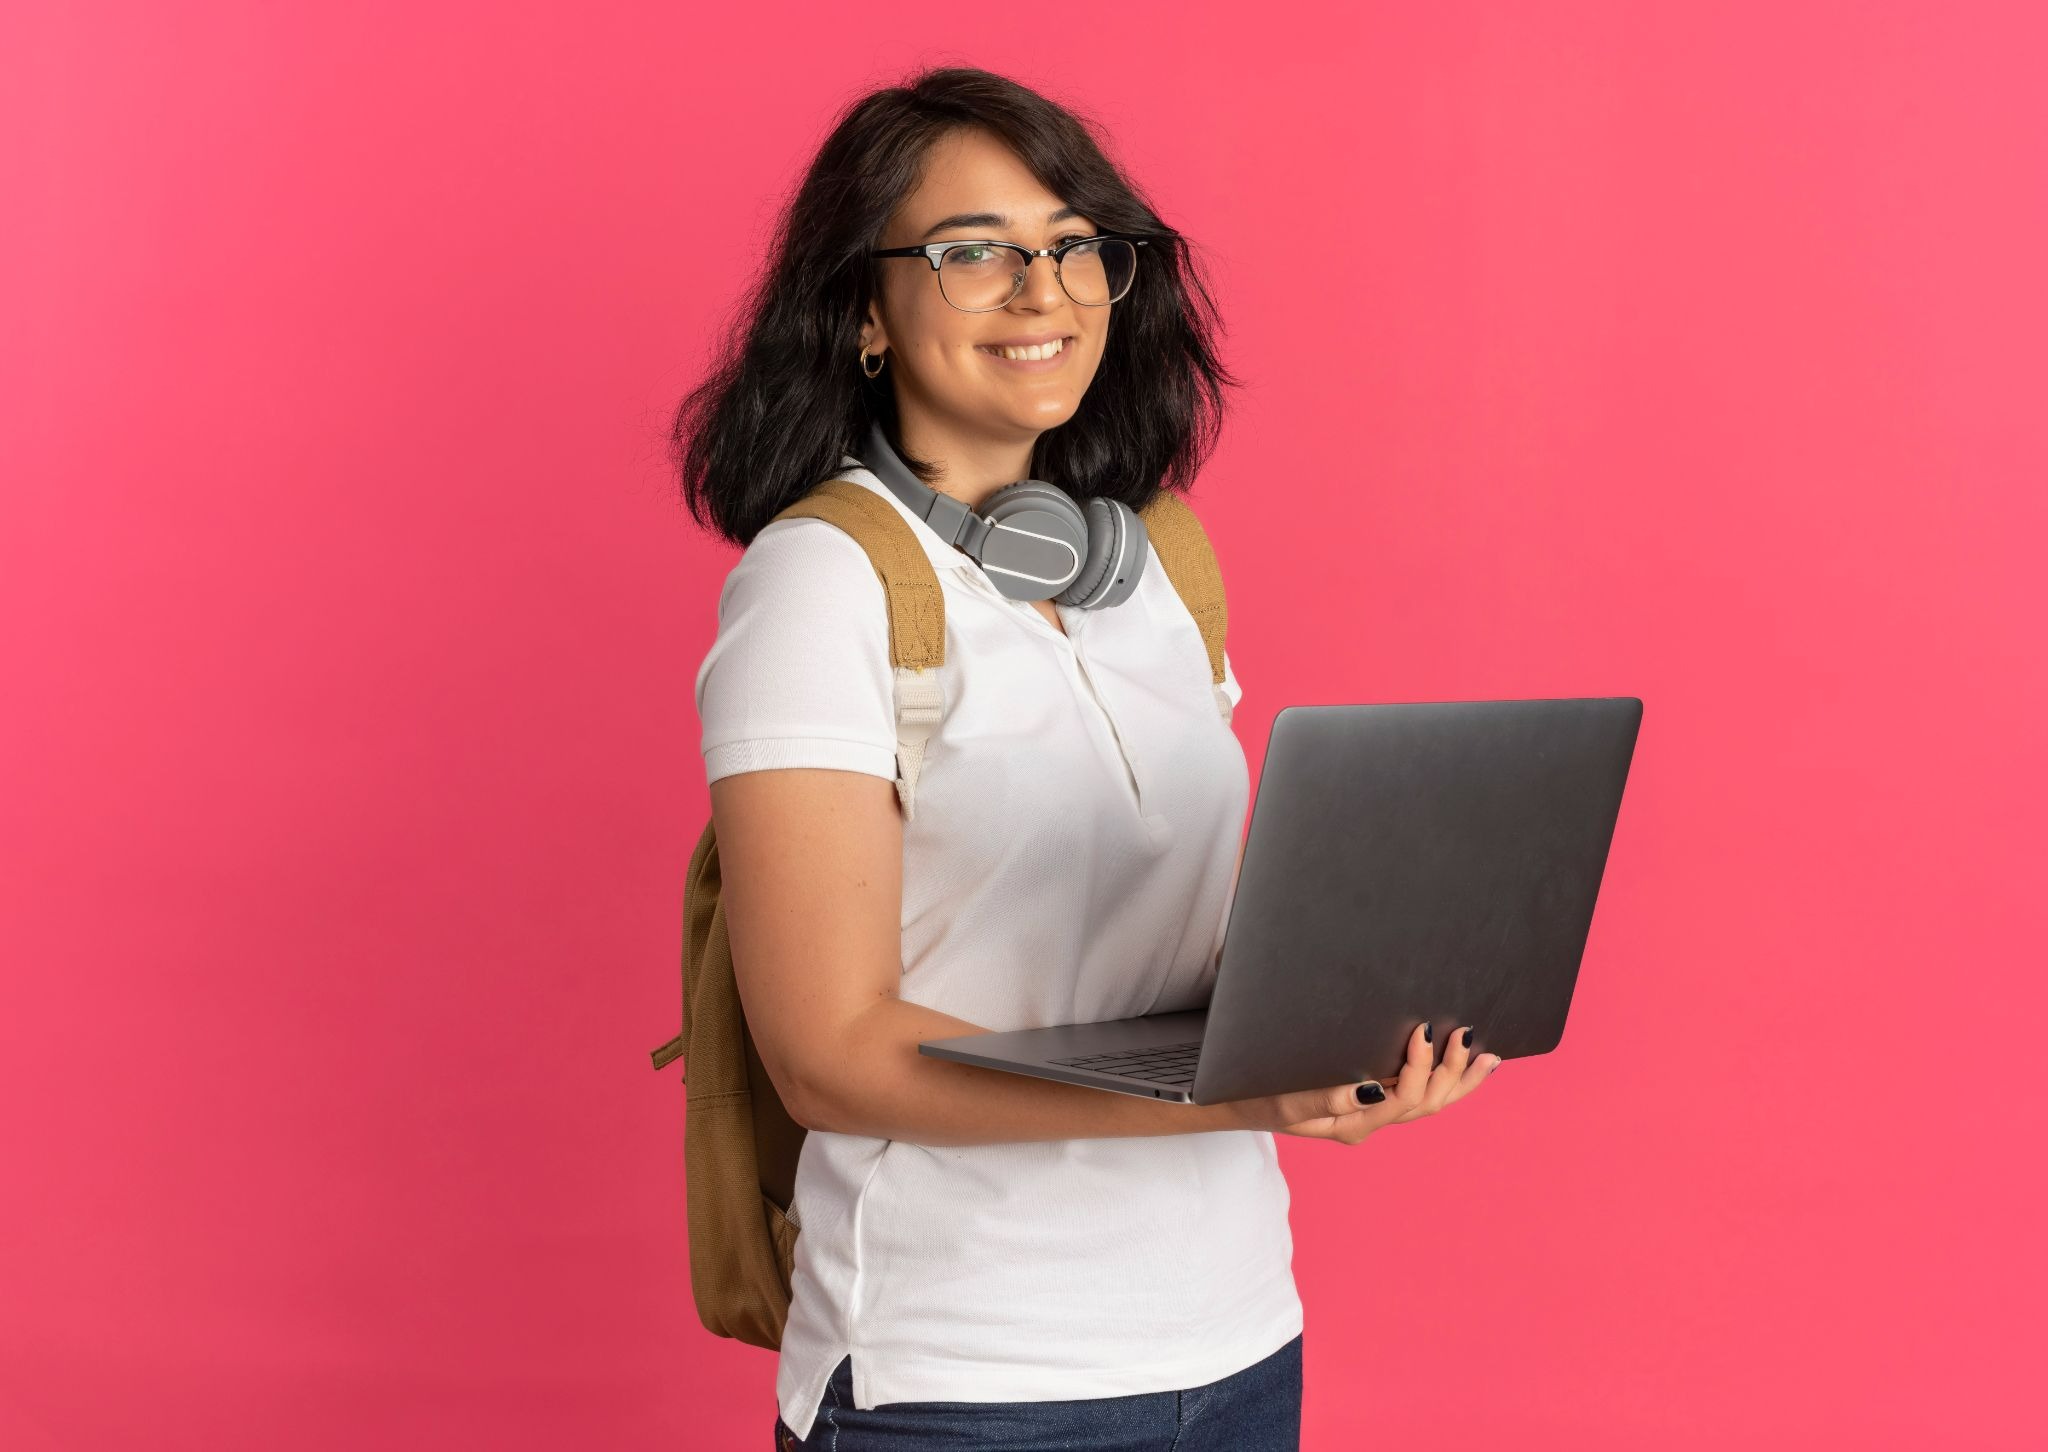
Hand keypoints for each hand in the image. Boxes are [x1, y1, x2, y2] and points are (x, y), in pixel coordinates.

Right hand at [1216, 1022, 1501, 1143]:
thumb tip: (1370, 1088)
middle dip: (1451, 1072)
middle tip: (1463, 1034)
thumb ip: (1326, 1096)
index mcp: (1351, 1125)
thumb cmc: (1256, 1094)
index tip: (1422, 1029)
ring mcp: (1373, 1116)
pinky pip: (1420, 1098)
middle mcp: (1368, 1123)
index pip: (1400, 1100)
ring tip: (1484, 1053)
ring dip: (1459, 1080)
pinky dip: (1448, 1083)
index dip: (1419, 1067)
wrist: (1235, 1100)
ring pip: (1430, 1104)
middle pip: (1426, 1105)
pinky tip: (1466, 1065)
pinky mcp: (1373, 1103)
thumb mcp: (1286, 1099)